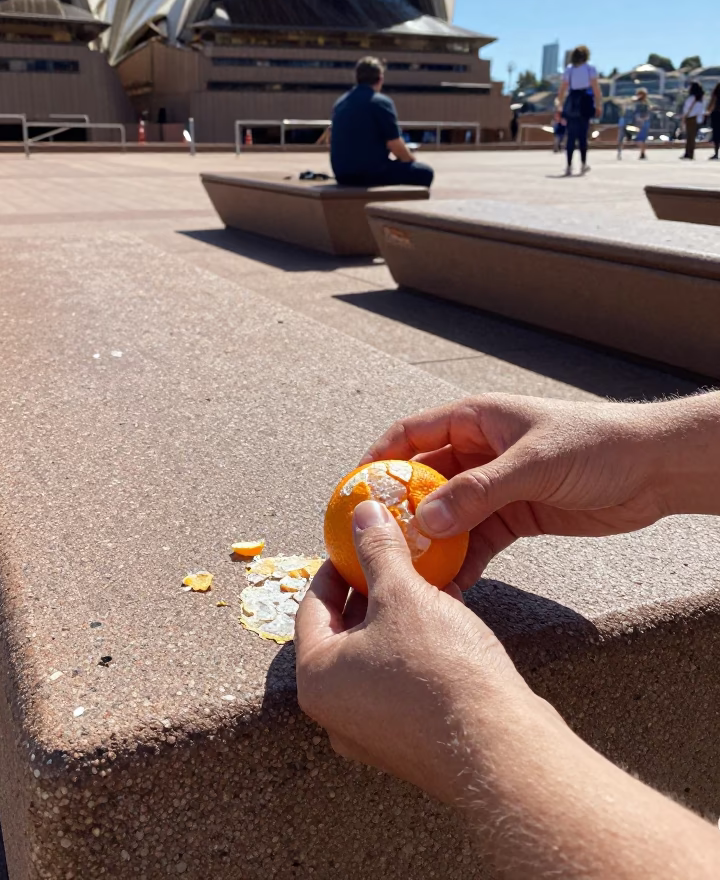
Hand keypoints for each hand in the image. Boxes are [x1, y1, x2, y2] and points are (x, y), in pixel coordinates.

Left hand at [294, 499, 539, 803]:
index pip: (312, 607)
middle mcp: (336, 714)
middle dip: (370, 591)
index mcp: (317, 679)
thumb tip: (364, 512)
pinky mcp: (412, 744)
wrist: (502, 747)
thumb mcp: (403, 593)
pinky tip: (448, 620)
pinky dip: (417, 649)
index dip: (336, 566)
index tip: (356, 542)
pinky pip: (402, 683)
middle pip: (343, 634)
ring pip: (376, 658)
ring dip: (398, 618)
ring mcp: (374, 734)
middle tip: (391, 557)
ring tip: (425, 583)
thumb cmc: (440, 670)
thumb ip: (378, 549)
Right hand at [360, 394, 673, 587]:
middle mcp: (478, 451)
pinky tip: (447, 586)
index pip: (411, 435)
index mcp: (474, 420)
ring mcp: (495, 486)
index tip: (352, 491)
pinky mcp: (515, 516)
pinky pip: (476, 540)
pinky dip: (461, 561)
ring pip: (447, 515)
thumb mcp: (533, 463)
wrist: (653, 469)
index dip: (377, 459)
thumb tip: (427, 519)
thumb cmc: (595, 445)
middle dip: (398, 511)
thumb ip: (479, 492)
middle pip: (423, 480)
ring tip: (405, 573)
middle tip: (372, 543)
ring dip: (428, 542)